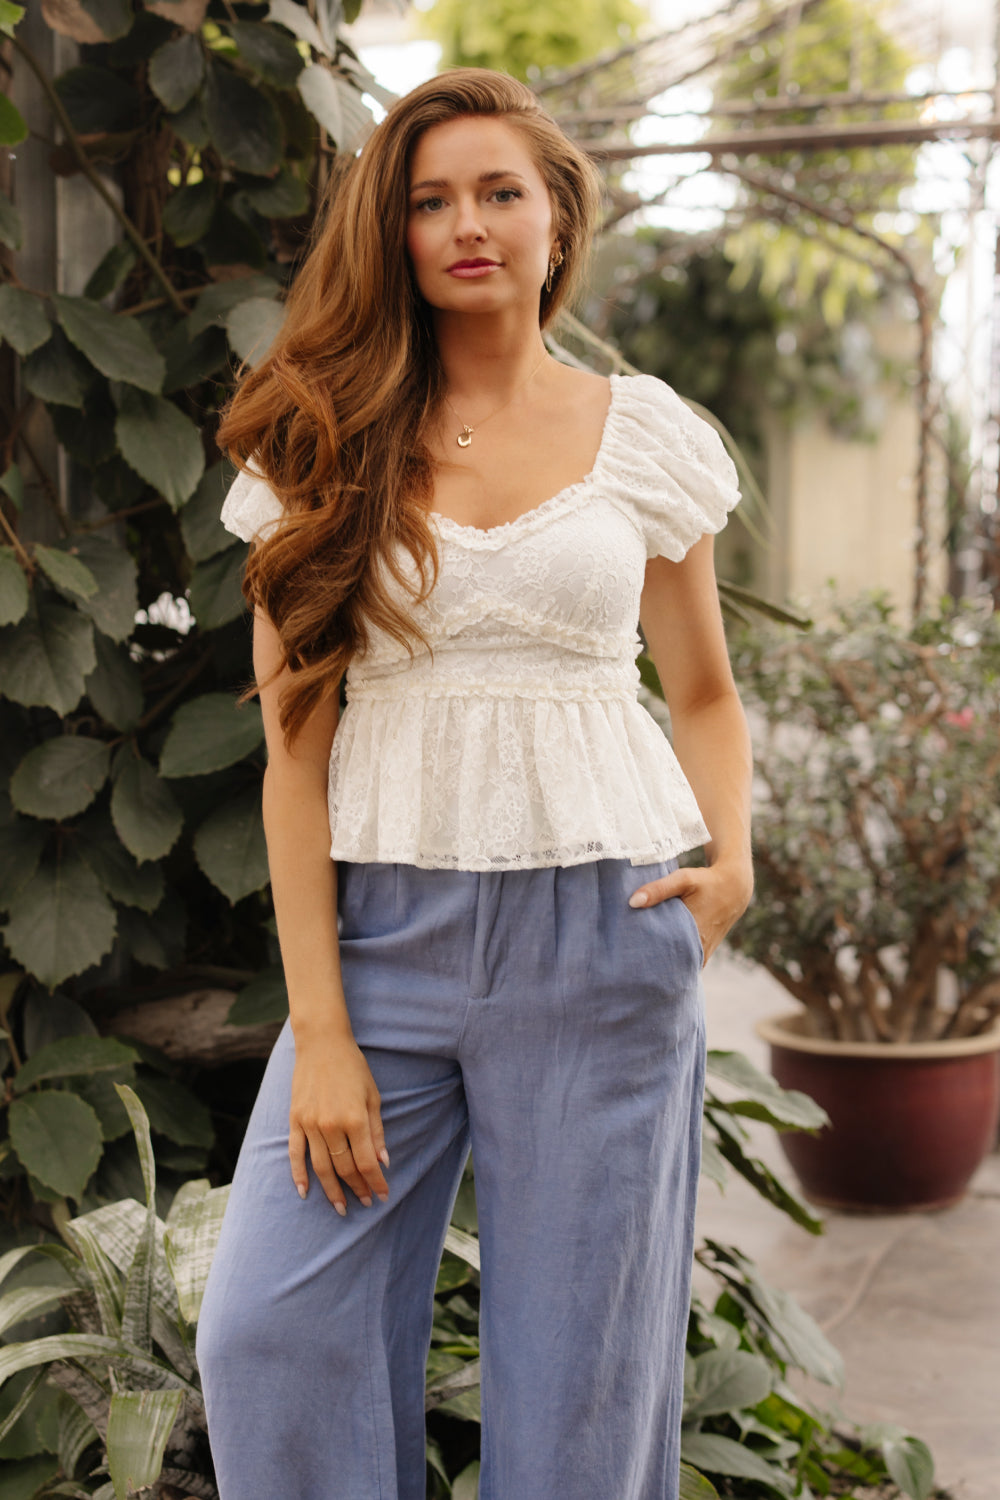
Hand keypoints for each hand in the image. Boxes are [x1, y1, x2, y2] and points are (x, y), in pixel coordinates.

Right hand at [288, 1027, 389, 1214]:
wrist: (322, 1043)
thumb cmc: (353, 1067)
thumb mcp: (373, 1096)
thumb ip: (377, 1131)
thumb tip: (383, 1162)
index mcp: (355, 1118)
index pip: (367, 1162)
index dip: (375, 1182)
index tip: (382, 1196)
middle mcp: (331, 1125)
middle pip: (345, 1168)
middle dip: (357, 1188)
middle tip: (365, 1202)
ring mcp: (310, 1123)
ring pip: (321, 1167)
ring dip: (332, 1191)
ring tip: (341, 1207)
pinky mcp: (295, 1120)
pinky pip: (295, 1153)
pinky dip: (298, 1175)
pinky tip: (304, 1192)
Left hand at [628, 859, 752, 964]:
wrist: (734, 889)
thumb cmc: (706, 882)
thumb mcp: (683, 879)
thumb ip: (658, 889)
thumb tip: (632, 902)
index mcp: (694, 935)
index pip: (665, 957)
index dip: (646, 959)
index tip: (628, 957)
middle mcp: (699, 949)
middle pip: (670, 964)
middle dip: (651, 963)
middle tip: (629, 959)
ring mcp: (702, 954)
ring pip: (678, 965)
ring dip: (662, 962)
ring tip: (639, 959)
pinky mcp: (703, 953)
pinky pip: (685, 961)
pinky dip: (672, 959)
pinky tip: (656, 955)